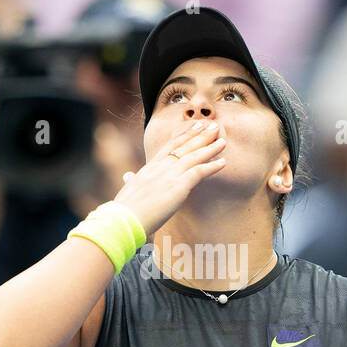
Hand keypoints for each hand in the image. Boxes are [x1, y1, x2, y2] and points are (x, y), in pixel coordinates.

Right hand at [112, 119, 226, 235]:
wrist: (123, 220)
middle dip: (200, 135)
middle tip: (214, 126)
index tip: (195, 126)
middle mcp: (160, 167)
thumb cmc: (124, 210)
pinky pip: (198, 172)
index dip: (184, 135)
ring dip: (210, 148)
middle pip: (183, 146)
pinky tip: (223, 163)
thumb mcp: (128, 190)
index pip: (170, 146)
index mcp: (149, 168)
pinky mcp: (177, 186)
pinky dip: (211, 167)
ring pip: (193, 156)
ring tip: (223, 141)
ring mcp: (169, 175)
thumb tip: (127, 176)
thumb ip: (130, 181)